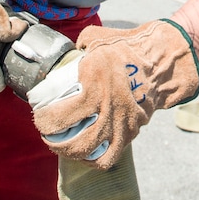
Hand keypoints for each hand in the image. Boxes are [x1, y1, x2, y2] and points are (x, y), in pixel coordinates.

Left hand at [28, 20, 198, 168]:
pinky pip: (110, 157)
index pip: (60, 115)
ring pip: (91, 153)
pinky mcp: (131, 132)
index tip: (38, 117)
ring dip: (72, 154)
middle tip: (48, 134)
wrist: (159, 61)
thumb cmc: (124, 47)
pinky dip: (94, 160)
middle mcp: (107, 109)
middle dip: (55, 143)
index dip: (44, 122)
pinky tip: (86, 152)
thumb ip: (76, 48)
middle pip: (74, 142)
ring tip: (63, 146)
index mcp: (94, 86)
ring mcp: (120, 124)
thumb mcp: (95, 39)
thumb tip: (63, 53)